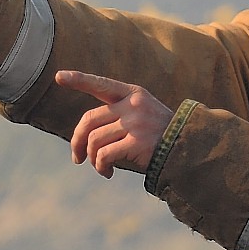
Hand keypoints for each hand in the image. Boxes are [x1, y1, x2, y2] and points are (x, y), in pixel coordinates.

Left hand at [56, 70, 172, 177]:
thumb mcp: (143, 114)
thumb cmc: (161, 135)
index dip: (79, 80)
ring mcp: (135, 123)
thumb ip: (119, 114)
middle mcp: (132, 105)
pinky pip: (105, 155)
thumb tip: (85, 137)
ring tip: (101, 167)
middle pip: (89, 120)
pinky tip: (108, 173)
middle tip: (77, 157)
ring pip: (95, 140)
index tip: (59, 77)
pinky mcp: (137, 143)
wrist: (189, 148)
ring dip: (93, 159)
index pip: (101, 84)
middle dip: (77, 140)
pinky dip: (101, 166)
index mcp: (133, 93)